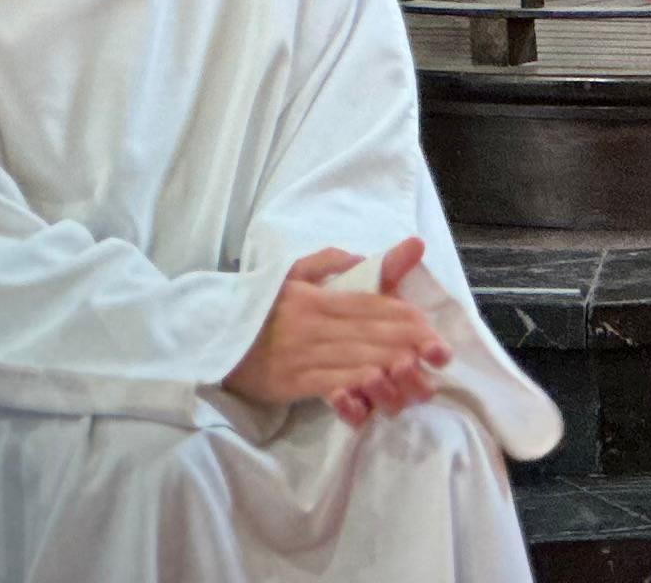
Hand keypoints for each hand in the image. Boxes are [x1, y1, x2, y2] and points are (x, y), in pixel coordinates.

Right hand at [227, 243, 449, 421]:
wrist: (209, 338)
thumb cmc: (257, 307)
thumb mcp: (291, 273)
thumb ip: (330, 261)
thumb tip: (366, 254)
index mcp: (318, 296)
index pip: (372, 304)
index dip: (406, 318)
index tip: (432, 330)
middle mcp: (314, 323)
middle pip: (371, 333)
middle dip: (410, 345)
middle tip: (441, 357)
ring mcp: (302, 353)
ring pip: (356, 360)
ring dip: (392, 372)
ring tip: (421, 382)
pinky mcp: (289, 382)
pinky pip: (329, 385)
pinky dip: (355, 391)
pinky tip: (377, 396)